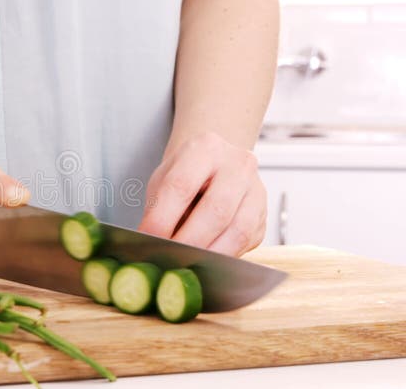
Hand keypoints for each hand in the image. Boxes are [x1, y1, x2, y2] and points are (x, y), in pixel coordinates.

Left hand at [137, 132, 266, 255]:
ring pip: (238, 229)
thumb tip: (150, 242)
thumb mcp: (163, 182)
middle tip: (169, 257)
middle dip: (189, 240)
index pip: (181, 185)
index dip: (163, 217)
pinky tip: (206, 261)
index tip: (148, 239)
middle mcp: (237, 164)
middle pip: (216, 209)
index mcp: (205, 148)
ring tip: (187, 263)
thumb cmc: (184, 175)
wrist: (214, 167)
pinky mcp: (264, 214)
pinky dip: (224, 256)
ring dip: (210, 253)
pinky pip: (247, 241)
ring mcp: (256, 188)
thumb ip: (158, 209)